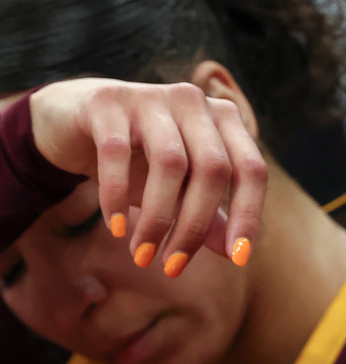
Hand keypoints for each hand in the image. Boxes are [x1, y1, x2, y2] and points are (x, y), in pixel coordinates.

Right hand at [28, 78, 267, 274]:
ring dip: (157, 219)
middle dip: (194, 226)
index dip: (249, 215)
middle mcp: (195, 102)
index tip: (238, 260)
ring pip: (170, 163)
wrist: (75, 121)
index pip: (252, 170)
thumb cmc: (140, 159)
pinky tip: (116, 228)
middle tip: (172, 267)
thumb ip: (211, 216)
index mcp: (225, 119)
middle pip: (213, 169)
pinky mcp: (107, 101)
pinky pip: (116, 153)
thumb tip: (235, 254)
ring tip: (141, 255)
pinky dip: (117, 196)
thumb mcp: (179, 190)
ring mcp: (152, 96)